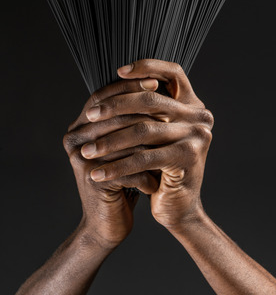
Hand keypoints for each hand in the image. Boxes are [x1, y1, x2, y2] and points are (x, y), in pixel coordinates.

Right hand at [63, 77, 159, 249]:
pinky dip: (145, 173)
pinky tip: (159, 180)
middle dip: (142, 106)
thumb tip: (157, 85)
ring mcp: (79, 157)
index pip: (103, 95)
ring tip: (173, 137)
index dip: (129, 87)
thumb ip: (130, 119)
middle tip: (169, 103)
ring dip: (149, 140)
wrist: (107, 222)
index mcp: (80, 126)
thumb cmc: (122, 180)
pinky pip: (124, 167)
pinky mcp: (89, 178)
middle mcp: (74, 138)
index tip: (156, 81)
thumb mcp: (125, 146)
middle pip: (111, 112)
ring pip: (120, 138)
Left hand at [82, 59, 213, 233]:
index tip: (119, 70)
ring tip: (87, 151)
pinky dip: (117, 166)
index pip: (173, 73)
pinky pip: (143, 158)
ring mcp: (197, 136)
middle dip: (115, 106)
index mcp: (193, 106)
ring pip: (143, 130)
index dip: (148, 66)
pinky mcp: (188, 158)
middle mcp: (200, 117)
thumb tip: (114, 85)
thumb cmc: (161, 168)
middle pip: (151, 100)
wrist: (179, 208)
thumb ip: (147, 111)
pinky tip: (98, 174)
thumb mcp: (156, 135)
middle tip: (89, 116)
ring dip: (110, 142)